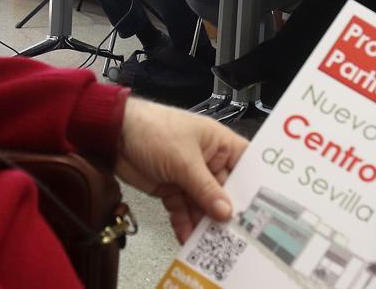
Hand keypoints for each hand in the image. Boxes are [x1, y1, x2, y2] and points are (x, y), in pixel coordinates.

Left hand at [116, 98, 247, 242]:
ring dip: (204, 223)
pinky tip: (186, 237)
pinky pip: (183, 209)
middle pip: (224, 191)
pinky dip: (184, 223)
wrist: (113, 135)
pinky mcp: (171, 188)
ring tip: (209, 243)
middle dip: (226, 213)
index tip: (261, 211)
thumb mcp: (184, 161)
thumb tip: (226, 212)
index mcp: (218, 143)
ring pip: (203, 205)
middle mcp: (208, 160)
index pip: (245, 165)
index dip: (254, 187)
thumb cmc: (153, 131)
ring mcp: (189, 176)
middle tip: (234, 236)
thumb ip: (205, 189)